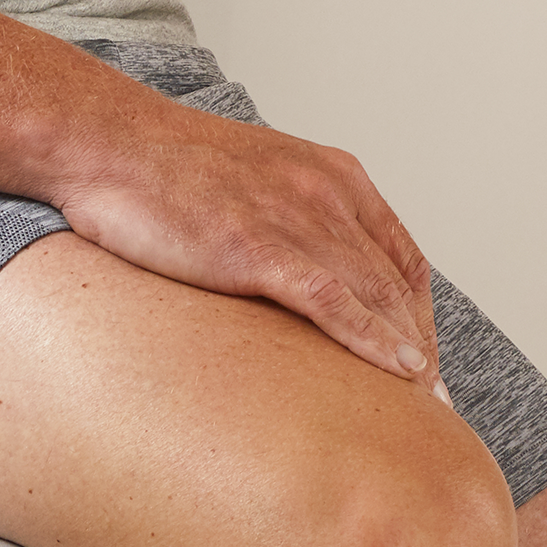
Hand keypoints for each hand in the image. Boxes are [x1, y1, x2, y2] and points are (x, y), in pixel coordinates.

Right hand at [57, 100, 443, 390]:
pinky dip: (373, 340)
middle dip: (421, 344)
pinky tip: (397, 371)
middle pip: (397, 282)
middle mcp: (327, 193)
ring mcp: (295, 218)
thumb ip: (293, 220)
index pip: (400, 256)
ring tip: (426, 405)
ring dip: (408, 353)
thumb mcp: (257, 181)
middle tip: (436, 401)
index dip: (419, 314)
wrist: (110, 141)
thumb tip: (304, 274)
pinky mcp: (258, 247)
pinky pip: (332, 301)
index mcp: (334, 176)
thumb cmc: (170, 167)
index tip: (424, 360)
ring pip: (375, 294)